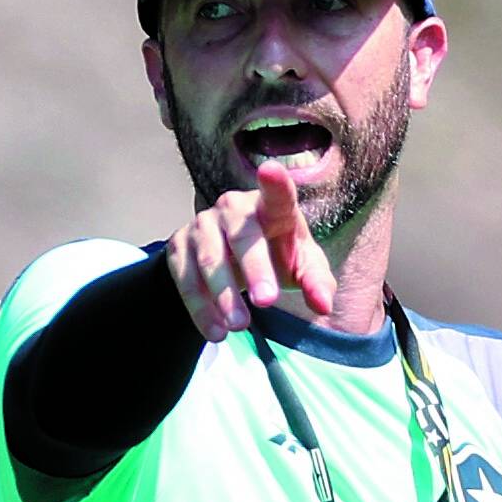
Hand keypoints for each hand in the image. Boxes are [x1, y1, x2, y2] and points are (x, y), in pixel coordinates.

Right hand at [163, 162, 338, 341]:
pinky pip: (185, 279)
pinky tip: (216, 332)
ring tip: (239, 328)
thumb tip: (323, 305)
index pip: (276, 193)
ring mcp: (202, 225)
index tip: (270, 170)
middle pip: (243, 236)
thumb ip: (317, 283)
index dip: (274, 183)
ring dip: (224, 295)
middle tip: (267, 302)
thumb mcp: (302, 268)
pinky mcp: (178, 246)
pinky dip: (200, 308)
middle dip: (255, 269)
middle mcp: (233, 208)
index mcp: (271, 207)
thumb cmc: (277, 256)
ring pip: (209, 259)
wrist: (232, 259)